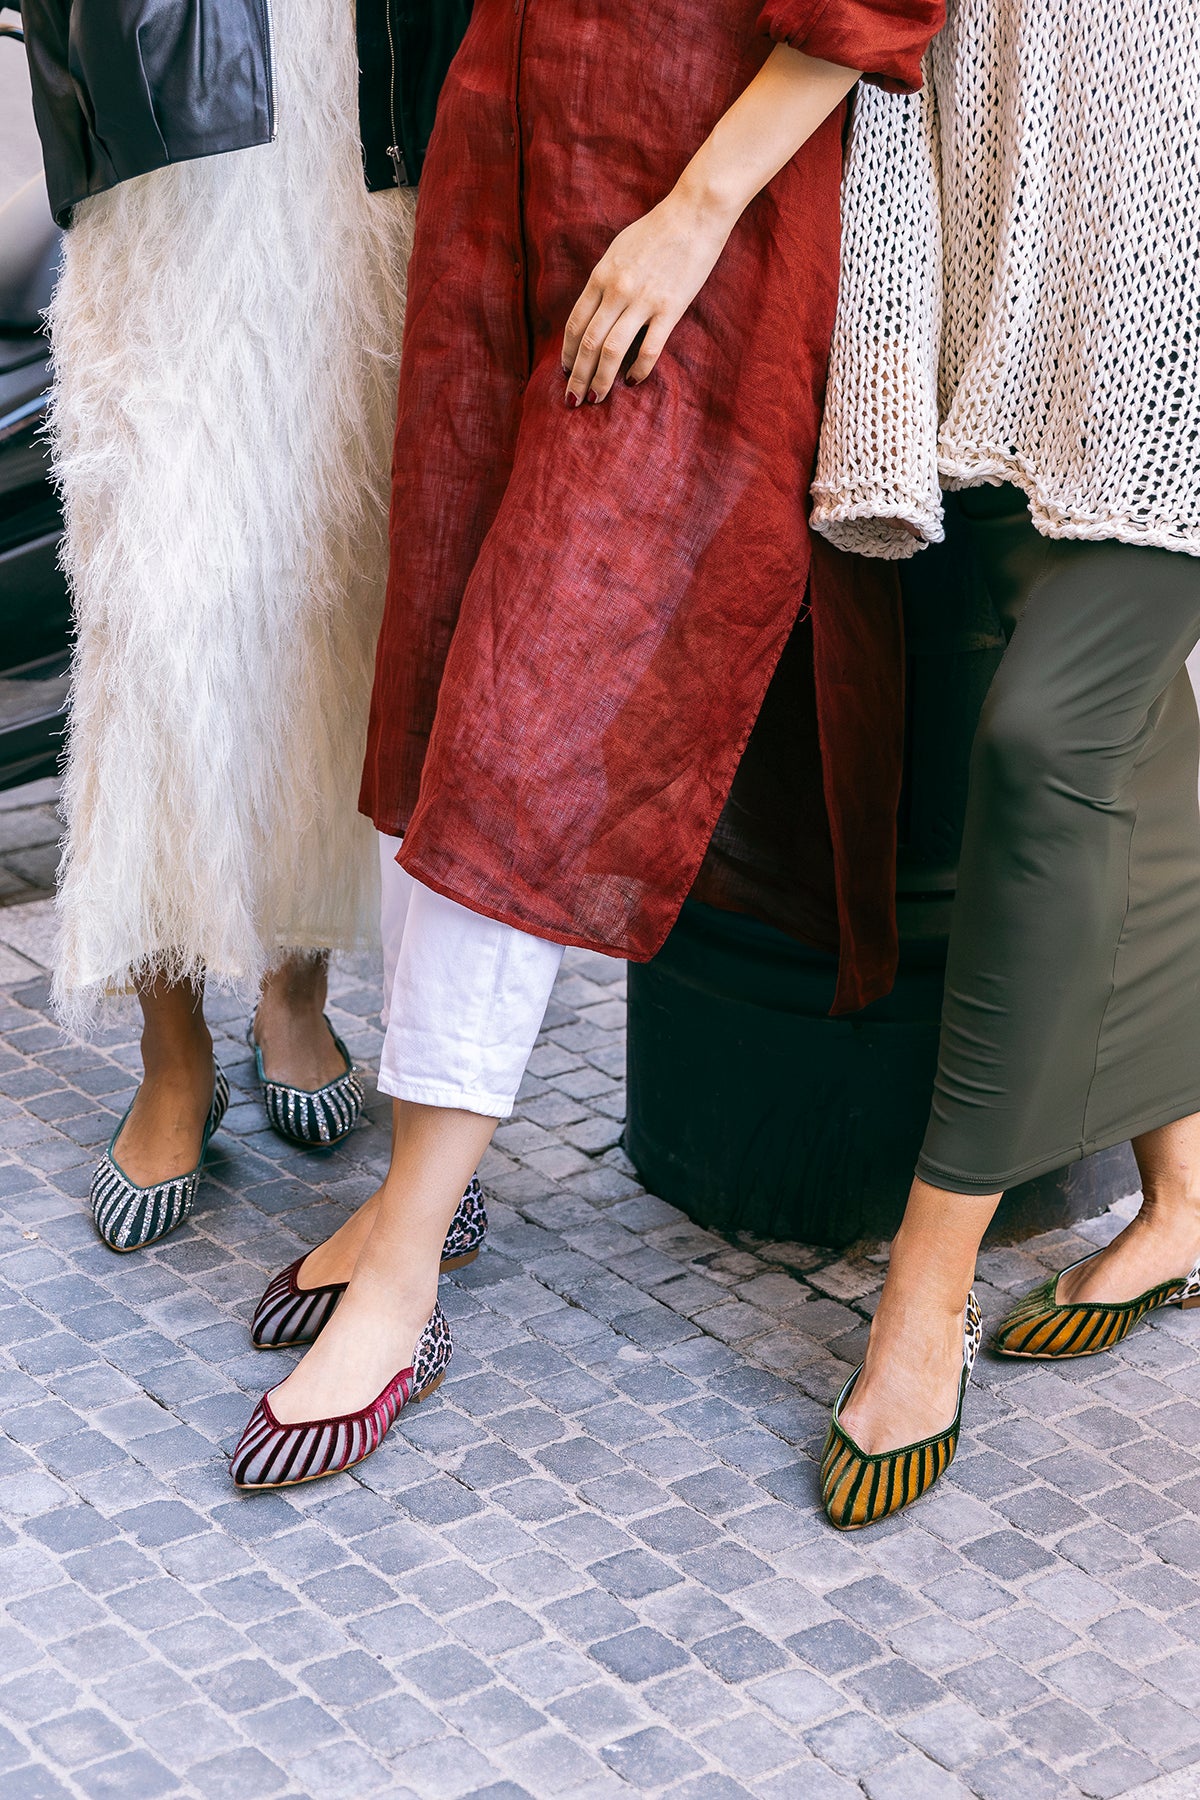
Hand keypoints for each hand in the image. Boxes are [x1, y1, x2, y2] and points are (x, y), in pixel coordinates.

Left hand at [562, 187, 734, 405]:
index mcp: (601, 276)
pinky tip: (632, 382)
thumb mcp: (618, 250)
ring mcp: (642, 301)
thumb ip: (605, 281)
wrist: (694, 213)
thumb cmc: (657, 230)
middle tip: (573, 400)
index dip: (567, 353)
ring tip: (596, 399)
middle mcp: (616, 290)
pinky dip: (638, 370)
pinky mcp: (669, 309)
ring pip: (611, 351)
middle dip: (578, 376)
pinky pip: (649, 349)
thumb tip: (595, 310)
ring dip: (600, 380)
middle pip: (588, 343)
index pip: (575, 324)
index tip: (565, 372)